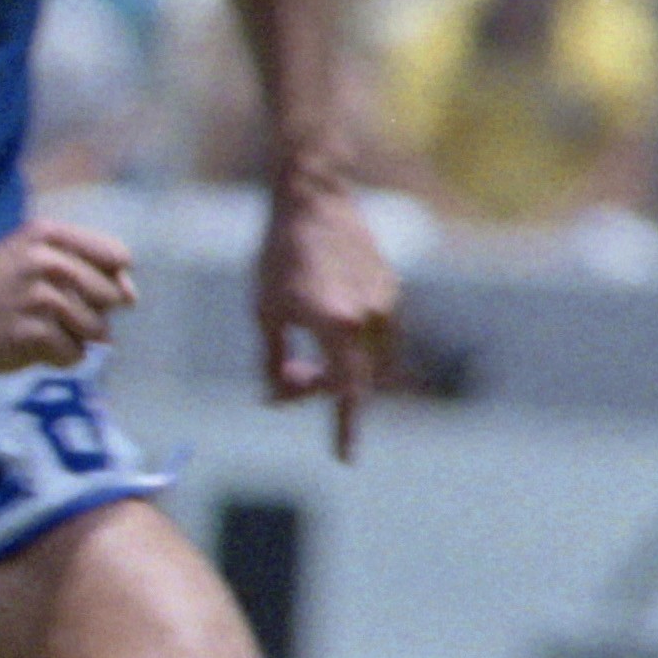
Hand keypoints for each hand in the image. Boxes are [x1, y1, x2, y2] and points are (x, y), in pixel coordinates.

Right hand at [0, 219, 137, 369]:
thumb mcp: (36, 252)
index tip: (80, 286)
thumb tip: (131, 297)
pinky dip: (59, 355)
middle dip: (91, 310)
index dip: (109, 278)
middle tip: (52, 309)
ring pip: (96, 329)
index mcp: (50, 234)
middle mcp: (47, 262)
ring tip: (41, 327)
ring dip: (75, 336)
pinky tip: (32, 344)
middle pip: (111, 297)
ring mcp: (39, 299)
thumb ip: (89, 264)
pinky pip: (74, 354)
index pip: (117, 257)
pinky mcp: (31, 335)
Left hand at [256, 169, 399, 458]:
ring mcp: (387, 305)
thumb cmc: (278, 256)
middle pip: (356, 380)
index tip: (345, 457)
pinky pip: (379, 338)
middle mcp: (370, 318)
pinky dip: (356, 348)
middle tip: (289, 380)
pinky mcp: (393, 292)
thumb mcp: (264, 313)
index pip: (345, 392)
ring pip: (371, 362)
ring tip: (303, 354)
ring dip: (342, 370)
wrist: (313, 200)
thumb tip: (277, 398)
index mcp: (336, 324)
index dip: (345, 427)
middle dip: (324, 390)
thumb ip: (274, 362)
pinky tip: (325, 329)